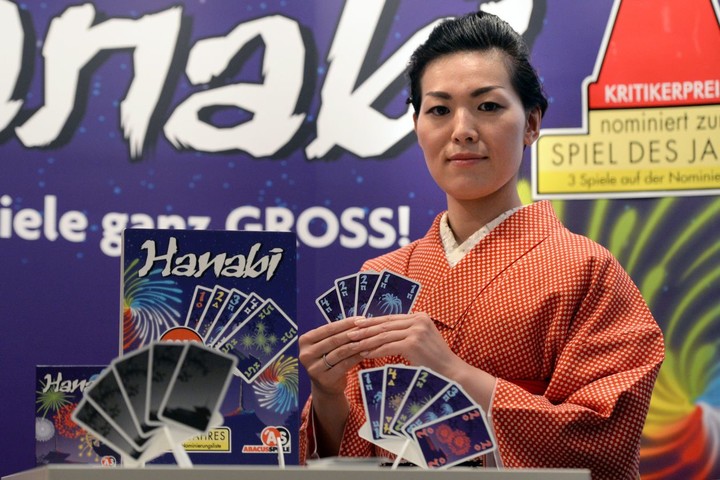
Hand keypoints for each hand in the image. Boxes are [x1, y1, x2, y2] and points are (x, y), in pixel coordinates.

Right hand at [299, 317, 364, 395]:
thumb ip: (336, 334)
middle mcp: (306, 354)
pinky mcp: (324, 379)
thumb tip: (358, 320)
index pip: (327, 329)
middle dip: (352, 333)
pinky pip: (344, 365)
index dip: (345, 323)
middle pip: (333, 340)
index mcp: (304, 341)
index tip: (360, 319)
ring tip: (368, 339)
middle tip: (366, 328)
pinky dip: (356, 357)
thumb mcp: (326, 344)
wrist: (325, 384)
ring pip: (339, 352)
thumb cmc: (327, 358)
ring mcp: (314, 368)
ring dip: (355, 344)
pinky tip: (365, 352)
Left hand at [347, 312, 495, 409]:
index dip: (372, 322)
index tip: (357, 325)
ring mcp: (416, 331)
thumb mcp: (421, 341)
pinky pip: (388, 347)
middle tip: (349, 333)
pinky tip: (364, 355)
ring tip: (353, 345)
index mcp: (420, 316)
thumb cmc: (435, 361)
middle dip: (365, 329)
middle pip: (385, 325)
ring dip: (366, 341)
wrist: (452, 374)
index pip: (390, 318)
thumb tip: (382, 334)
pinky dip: (375, 351)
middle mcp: (418, 320)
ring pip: (384, 336)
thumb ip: (406, 333)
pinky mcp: (413, 344)